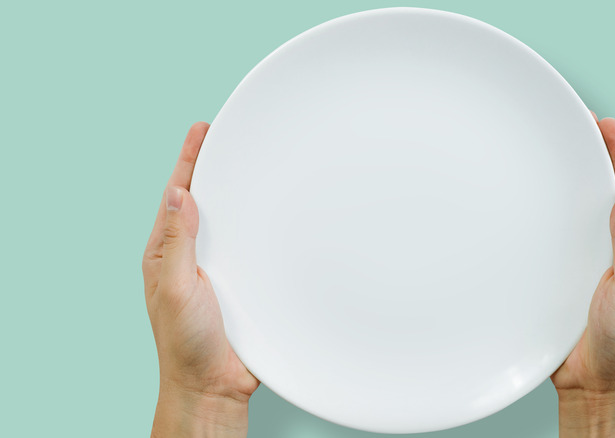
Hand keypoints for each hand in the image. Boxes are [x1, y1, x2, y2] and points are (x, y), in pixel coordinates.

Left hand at [142, 122, 259, 436]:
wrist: (213, 384)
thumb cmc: (186, 344)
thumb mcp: (176, 287)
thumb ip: (177, 242)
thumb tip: (179, 195)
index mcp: (168, 252)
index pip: (178, 195)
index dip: (189, 160)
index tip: (201, 130)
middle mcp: (193, 256)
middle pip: (204, 202)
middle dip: (214, 168)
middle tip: (227, 137)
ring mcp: (218, 270)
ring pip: (230, 223)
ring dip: (239, 195)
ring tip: (251, 166)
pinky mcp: (243, 284)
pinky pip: (252, 247)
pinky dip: (261, 227)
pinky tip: (274, 217)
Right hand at [551, 114, 614, 436]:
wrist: (595, 385)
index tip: (604, 125)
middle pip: (604, 195)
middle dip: (593, 161)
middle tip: (575, 128)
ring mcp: (587, 265)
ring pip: (576, 217)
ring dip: (566, 187)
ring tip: (551, 155)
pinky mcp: (561, 280)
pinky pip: (552, 244)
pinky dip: (542, 223)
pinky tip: (528, 209)